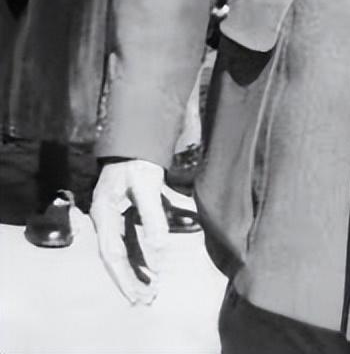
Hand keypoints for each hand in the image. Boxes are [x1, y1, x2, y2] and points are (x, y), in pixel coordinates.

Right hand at [90, 160, 166, 304]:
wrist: (135, 137)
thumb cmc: (138, 159)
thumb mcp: (146, 185)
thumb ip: (152, 216)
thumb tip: (158, 249)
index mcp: (104, 213)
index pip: (112, 254)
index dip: (125, 276)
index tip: (138, 293)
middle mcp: (105, 218)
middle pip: (115, 257)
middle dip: (129, 280)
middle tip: (146, 299)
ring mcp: (113, 216)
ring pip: (123, 250)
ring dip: (136, 270)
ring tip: (151, 290)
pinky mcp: (124, 212)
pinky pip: (130, 240)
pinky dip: (141, 255)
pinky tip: (152, 267)